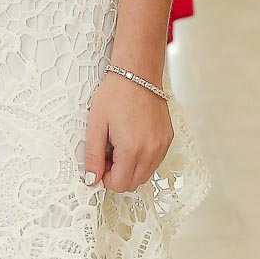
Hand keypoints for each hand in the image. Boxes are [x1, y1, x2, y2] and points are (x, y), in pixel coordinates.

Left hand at [82, 72, 173, 192]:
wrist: (137, 74)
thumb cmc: (114, 95)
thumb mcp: (96, 124)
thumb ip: (94, 155)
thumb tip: (92, 179)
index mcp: (132, 150)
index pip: (119, 185)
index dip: (105, 178)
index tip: (100, 161)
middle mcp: (151, 152)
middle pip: (133, 183)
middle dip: (118, 174)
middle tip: (108, 152)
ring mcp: (162, 146)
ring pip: (145, 174)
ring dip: (130, 167)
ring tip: (119, 144)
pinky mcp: (167, 139)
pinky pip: (155, 161)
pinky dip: (142, 158)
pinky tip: (132, 139)